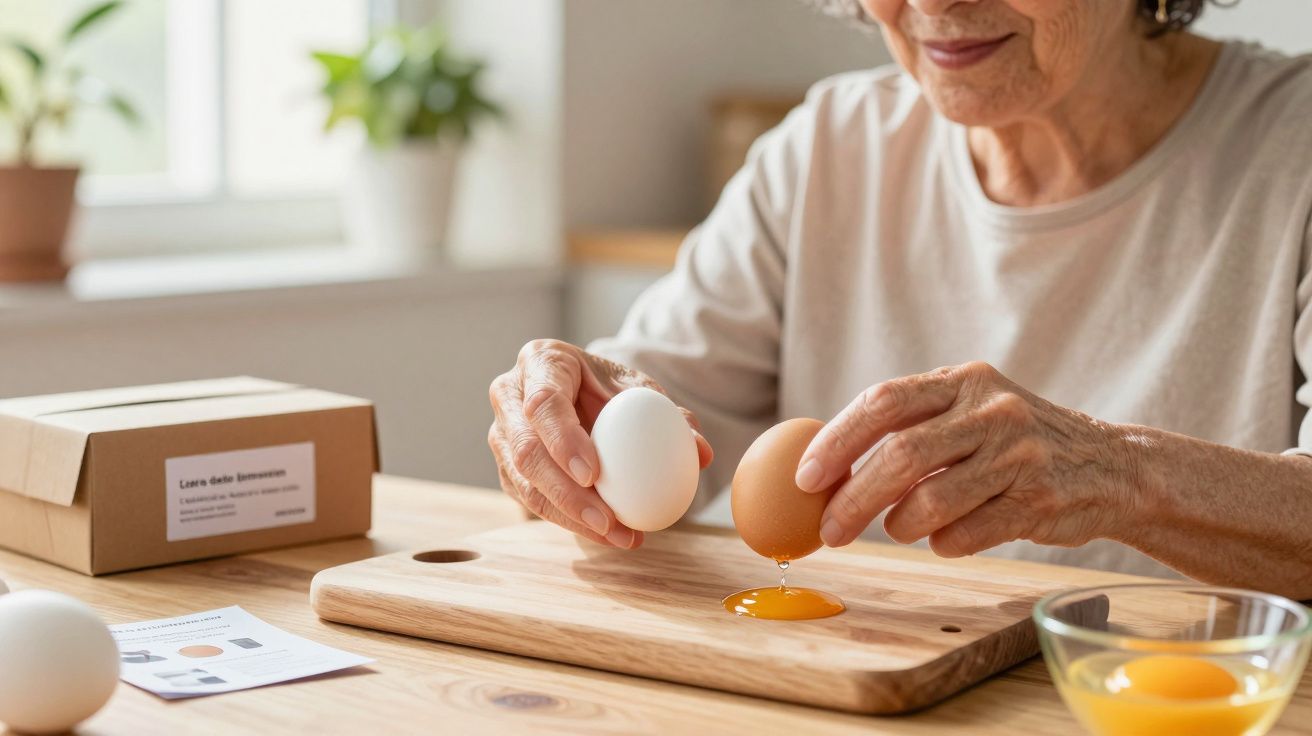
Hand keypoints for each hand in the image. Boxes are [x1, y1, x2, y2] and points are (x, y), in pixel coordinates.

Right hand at [488, 339, 713, 547]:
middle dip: (565, 494)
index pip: (542, 403)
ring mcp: (502, 433)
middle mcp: (509, 395)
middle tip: (608, 521)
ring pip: (523, 482)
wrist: (587, 393)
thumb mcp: (643, 391)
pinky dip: (568, 521)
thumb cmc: (614, 388)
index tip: (594, 475)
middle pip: (525, 450)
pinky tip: (607, 534)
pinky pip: (530, 500)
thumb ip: (673, 416)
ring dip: (570, 517)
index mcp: (541, 361)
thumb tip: (702, 452)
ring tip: (618, 536)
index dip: (563, 440)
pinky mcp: (507, 466)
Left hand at [794, 361, 1143, 555]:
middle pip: (900, 456)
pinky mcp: (1039, 500)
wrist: (1112, 467)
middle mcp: (992, 410)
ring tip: (899, 529)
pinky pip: (966, 534)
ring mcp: (1019, 454)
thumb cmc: (1016, 443)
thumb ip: (911, 425)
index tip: (805, 478)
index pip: (882, 402)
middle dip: (853, 499)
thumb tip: (826, 467)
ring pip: (930, 501)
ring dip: (900, 526)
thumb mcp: (971, 410)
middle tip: (829, 530)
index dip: (837, 441)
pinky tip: (945, 538)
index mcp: (963, 381)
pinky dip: (942, 543)